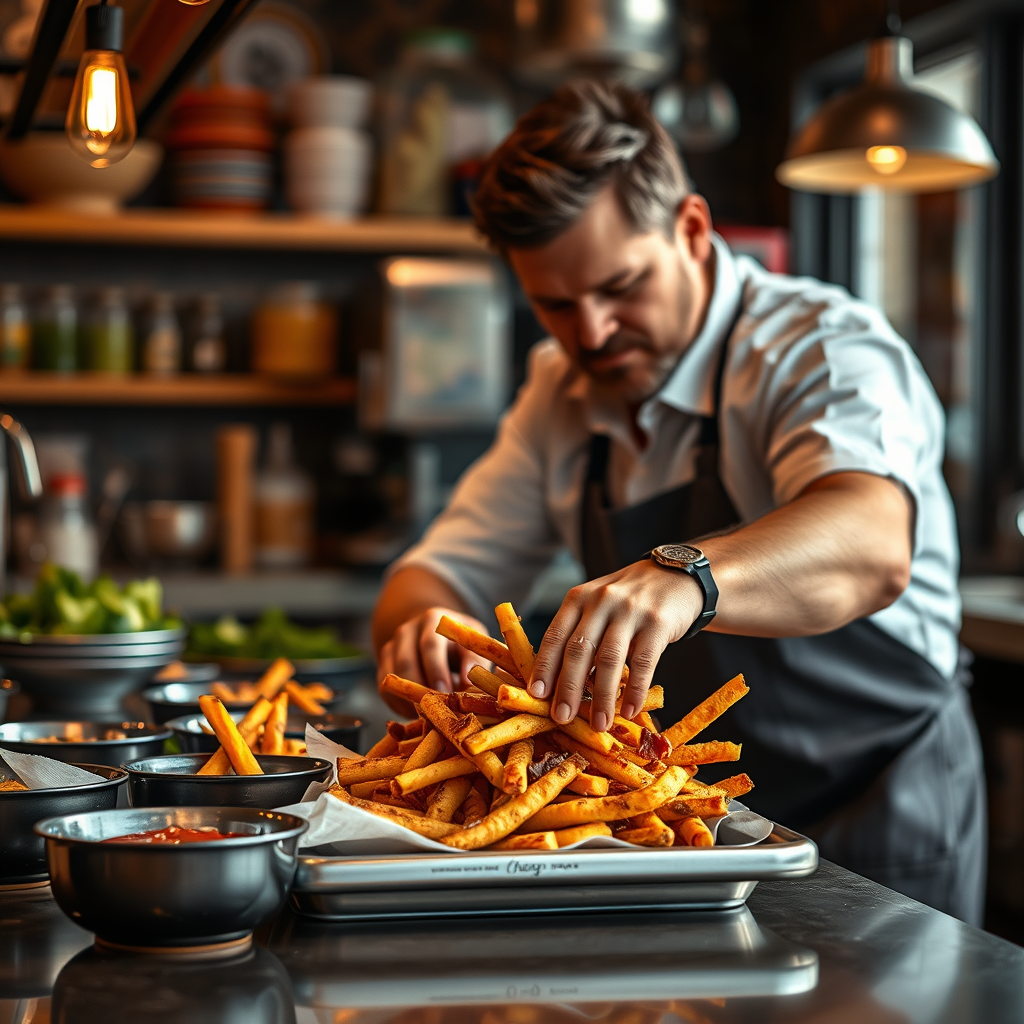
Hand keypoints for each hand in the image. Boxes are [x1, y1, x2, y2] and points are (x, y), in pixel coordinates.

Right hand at [377, 605, 490, 715]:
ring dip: (409, 699)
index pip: (430, 645)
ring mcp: (392, 646)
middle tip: (436, 710)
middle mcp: (408, 630)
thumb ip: (474, 661)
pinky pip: (384, 688)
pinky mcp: (384, 664)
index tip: (446, 693)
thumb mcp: (472, 645)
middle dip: (420, 689)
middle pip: (406, 661)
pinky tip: (416, 714)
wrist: (436, 635)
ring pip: (392, 676)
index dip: (436, 670)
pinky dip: (398, 704)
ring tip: (429, 715)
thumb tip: (469, 684)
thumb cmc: (460, 643)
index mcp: (433, 619)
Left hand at [528, 560, 703, 730]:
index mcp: (579, 598)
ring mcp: (630, 611)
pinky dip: (635, 690)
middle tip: (561, 717)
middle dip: (567, 688)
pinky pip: (643, 662)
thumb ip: (580, 633)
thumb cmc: (629, 599)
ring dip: (601, 697)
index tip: (535, 695)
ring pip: (609, 659)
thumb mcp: (597, 605)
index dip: (544, 666)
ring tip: (599, 724)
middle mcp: (601, 601)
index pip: (555, 635)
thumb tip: (559, 682)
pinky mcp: (658, 623)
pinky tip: (630, 710)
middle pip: (578, 650)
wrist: (676, 577)